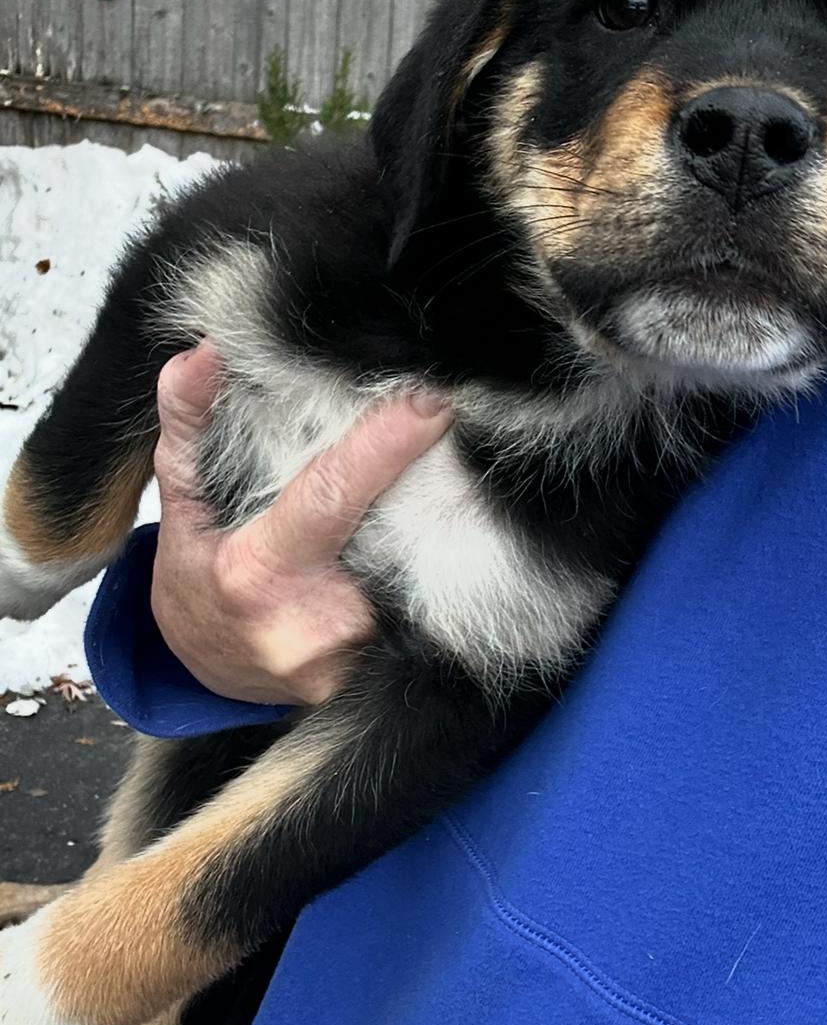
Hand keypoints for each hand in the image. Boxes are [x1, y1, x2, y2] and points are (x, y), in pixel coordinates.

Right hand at [150, 341, 452, 705]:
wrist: (216, 673)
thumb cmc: (200, 576)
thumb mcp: (182, 502)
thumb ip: (190, 423)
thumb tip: (205, 351)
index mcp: (258, 573)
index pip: (331, 496)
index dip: (385, 446)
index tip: (432, 400)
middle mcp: (315, 622)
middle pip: (395, 528)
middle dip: (428, 474)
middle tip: (447, 421)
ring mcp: (356, 653)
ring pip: (420, 569)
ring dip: (434, 517)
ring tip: (435, 476)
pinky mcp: (383, 669)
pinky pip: (423, 604)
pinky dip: (429, 561)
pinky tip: (428, 533)